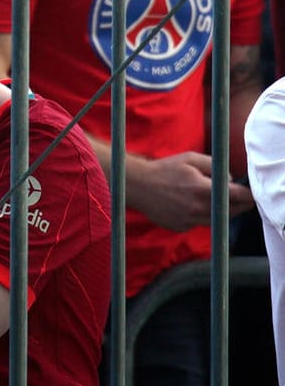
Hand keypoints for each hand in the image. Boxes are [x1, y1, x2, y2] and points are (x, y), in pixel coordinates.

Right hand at [129, 151, 253, 230]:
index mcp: (202, 189)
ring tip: (213, 199)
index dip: (247, 195)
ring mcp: (188, 220)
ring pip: (216, 220)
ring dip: (220, 211)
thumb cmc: (164, 169)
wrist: (136, 185)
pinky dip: (200, 215)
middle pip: (231, 212)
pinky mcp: (180, 227)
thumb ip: (216, 167)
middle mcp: (197, 208)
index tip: (249, 193)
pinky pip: (199, 223)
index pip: (237, 196)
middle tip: (240, 198)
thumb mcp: (191, 159)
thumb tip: (230, 180)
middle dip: (239, 205)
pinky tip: (188, 204)